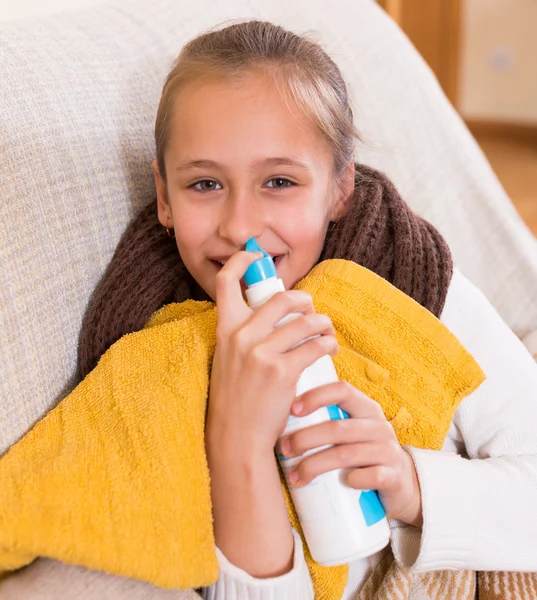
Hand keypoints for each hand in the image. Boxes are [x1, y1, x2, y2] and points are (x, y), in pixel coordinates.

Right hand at [206, 251, 339, 453]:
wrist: (235, 437)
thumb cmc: (234, 399)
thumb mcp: (227, 359)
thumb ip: (241, 335)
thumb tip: (270, 316)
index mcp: (224, 329)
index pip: (225, 281)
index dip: (242, 260)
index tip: (257, 257)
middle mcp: (241, 336)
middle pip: (282, 298)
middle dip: (304, 300)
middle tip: (311, 310)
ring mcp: (262, 353)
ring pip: (305, 321)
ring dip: (323, 323)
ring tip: (327, 332)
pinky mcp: (283, 371)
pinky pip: (316, 346)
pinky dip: (328, 344)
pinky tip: (331, 349)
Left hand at [279, 381, 422, 526]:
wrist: (399, 484)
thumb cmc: (360, 453)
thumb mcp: (349, 431)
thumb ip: (326, 418)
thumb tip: (275, 412)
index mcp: (366, 408)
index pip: (342, 390)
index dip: (316, 396)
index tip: (292, 409)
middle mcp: (379, 426)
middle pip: (338, 427)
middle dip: (305, 438)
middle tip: (284, 450)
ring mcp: (388, 451)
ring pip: (348, 454)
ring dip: (316, 465)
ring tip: (295, 477)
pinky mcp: (394, 476)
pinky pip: (372, 476)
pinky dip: (354, 480)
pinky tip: (342, 483)